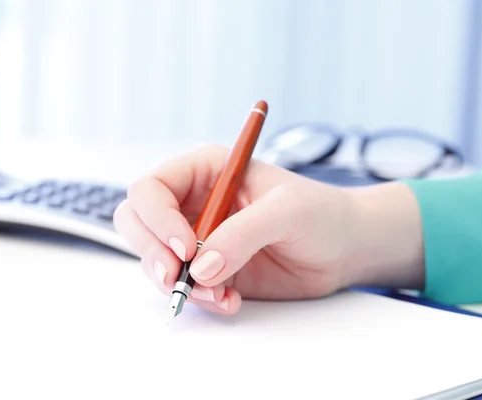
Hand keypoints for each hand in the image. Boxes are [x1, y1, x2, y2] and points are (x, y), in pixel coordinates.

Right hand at [113, 144, 363, 313]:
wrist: (344, 248)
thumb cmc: (321, 214)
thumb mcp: (288, 210)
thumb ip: (243, 233)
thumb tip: (200, 266)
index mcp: (207, 170)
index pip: (152, 188)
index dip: (157, 218)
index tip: (185, 247)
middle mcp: (195, 202)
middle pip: (137, 223)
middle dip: (151, 253)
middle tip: (177, 278)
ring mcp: (200, 238)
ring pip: (156, 260)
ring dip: (178, 283)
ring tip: (219, 294)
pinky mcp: (212, 269)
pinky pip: (186, 287)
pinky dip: (201, 299)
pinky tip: (231, 301)